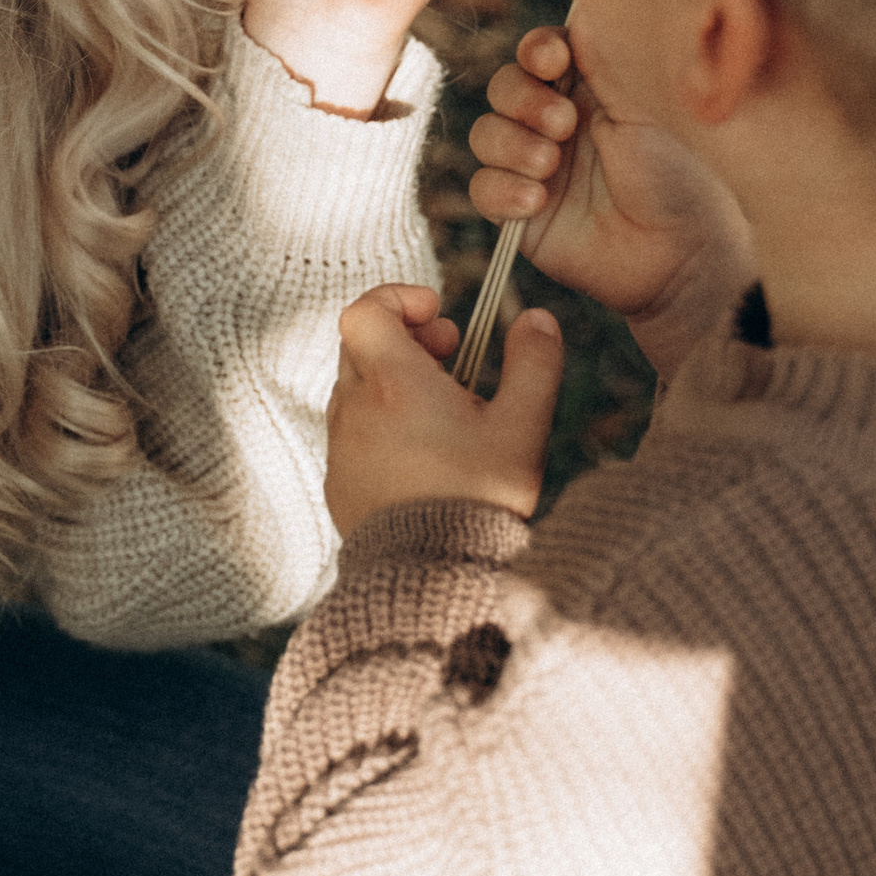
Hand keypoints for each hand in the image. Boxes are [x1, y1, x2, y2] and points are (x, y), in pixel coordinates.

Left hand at [325, 282, 564, 536]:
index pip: (366, 310)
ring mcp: (340, 447)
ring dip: (395, 385)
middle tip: (452, 362)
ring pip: (357, 388)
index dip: (399, 299)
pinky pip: (353, 433)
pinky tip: (425, 456)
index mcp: (394, 384)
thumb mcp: (522, 427)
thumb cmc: (478, 499)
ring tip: (445, 415)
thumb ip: (533, 364)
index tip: (439, 315)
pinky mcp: (338, 481)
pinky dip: (382, 424)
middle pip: (363, 344)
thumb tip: (537, 317)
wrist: (432, 577)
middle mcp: (355, 409)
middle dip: (407, 339)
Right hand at [469, 27, 752, 378]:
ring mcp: (535, 167)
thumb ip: (608, 61)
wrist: (683, 255)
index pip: (539, 53)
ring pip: (485, 135)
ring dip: (512, 145)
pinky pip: (482, 190)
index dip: (536, 51)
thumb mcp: (647, 108)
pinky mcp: (520, 214)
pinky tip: (537, 200)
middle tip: (564, 124)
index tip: (553, 59)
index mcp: (590, 90)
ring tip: (551, 165)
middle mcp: (556, 123)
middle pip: (503, 88)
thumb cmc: (681, 177)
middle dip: (523, 99)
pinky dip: (503, 190)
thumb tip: (583, 4)